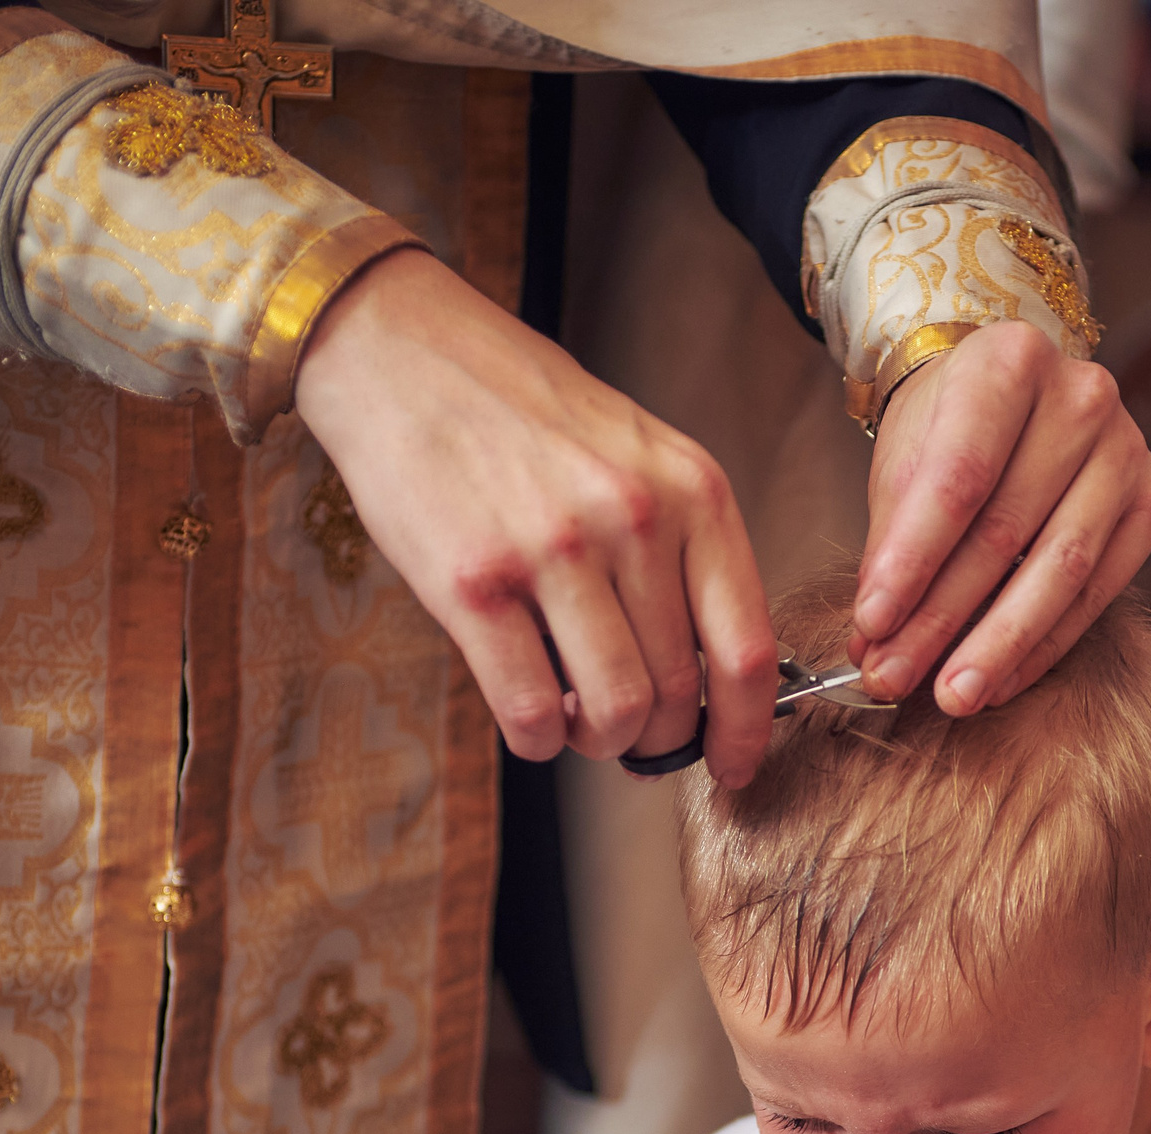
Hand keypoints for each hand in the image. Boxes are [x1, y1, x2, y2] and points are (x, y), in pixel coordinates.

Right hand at [294, 250, 779, 786]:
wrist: (403, 352)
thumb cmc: (523, 413)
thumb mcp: (637, 455)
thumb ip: (680, 550)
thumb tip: (704, 677)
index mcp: (691, 490)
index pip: (747, 647)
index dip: (746, 728)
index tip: (734, 763)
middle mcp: (634, 520)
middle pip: (679, 692)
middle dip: (658, 737)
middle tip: (628, 732)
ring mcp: (554, 551)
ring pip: (614, 711)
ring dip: (598, 740)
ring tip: (577, 720)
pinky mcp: (474, 583)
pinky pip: (531, 708)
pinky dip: (537, 736)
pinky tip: (531, 715)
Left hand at [852, 320, 1150, 714]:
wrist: (1012, 394)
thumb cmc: (949, 427)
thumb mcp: (904, 462)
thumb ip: (891, 544)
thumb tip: (875, 641)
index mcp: (1009, 361)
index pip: (957, 478)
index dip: (912, 560)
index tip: (871, 624)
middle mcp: (1081, 395)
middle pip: (1006, 531)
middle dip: (942, 618)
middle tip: (895, 676)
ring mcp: (1127, 446)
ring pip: (1061, 568)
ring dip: (998, 644)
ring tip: (951, 696)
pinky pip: (1098, 589)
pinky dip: (1043, 643)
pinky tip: (999, 680)